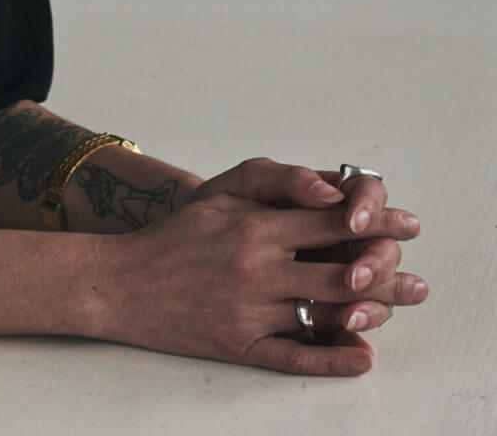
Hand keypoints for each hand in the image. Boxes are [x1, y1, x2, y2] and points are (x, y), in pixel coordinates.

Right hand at [82, 170, 426, 374]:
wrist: (124, 281)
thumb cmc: (178, 233)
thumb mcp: (221, 190)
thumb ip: (276, 181)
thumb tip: (328, 192)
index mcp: (255, 224)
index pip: (332, 222)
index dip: (377, 223)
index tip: (407, 225)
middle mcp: (256, 267)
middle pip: (341, 273)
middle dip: (387, 274)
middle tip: (417, 279)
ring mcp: (250, 310)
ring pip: (326, 314)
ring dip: (371, 313)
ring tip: (398, 308)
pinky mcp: (240, 345)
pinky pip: (297, 357)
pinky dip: (334, 360)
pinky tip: (362, 356)